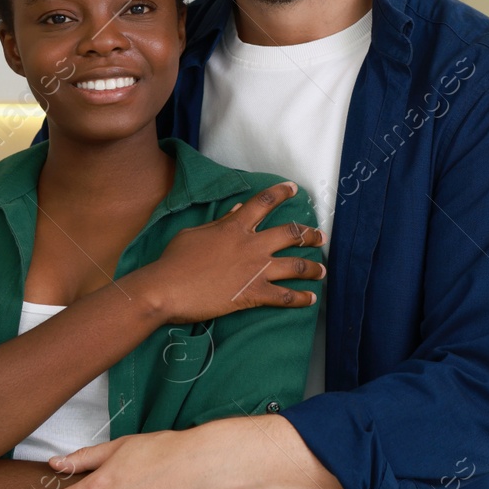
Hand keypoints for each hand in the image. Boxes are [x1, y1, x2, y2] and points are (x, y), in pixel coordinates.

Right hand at [122, 181, 325, 325]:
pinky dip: (300, 298)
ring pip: (295, 265)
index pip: (264, 202)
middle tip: (319, 236)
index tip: (294, 189)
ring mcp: (255, 270)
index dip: (281, 193)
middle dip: (309, 234)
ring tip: (321, 270)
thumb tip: (237, 211)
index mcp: (235, 226)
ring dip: (312, 268)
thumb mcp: (195, 233)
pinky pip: (284, 296)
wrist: (167, 290)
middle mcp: (251, 245)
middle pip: (290, 233)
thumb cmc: (175, 260)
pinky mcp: (253, 294)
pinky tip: (310, 299)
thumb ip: (220, 222)